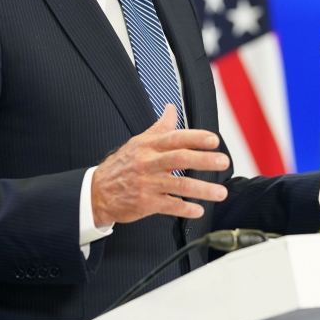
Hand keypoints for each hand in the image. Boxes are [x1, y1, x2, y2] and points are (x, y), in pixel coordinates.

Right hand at [90, 105, 228, 224]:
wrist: (97, 192)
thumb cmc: (122, 165)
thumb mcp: (138, 141)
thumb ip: (160, 127)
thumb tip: (171, 108)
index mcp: (149, 146)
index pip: (175, 138)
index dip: (196, 138)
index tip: (214, 140)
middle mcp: (149, 163)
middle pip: (179, 159)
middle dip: (203, 160)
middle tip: (223, 161)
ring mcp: (148, 184)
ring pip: (178, 185)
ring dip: (202, 189)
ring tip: (220, 192)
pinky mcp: (146, 203)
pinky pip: (169, 206)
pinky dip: (185, 209)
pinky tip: (199, 210)